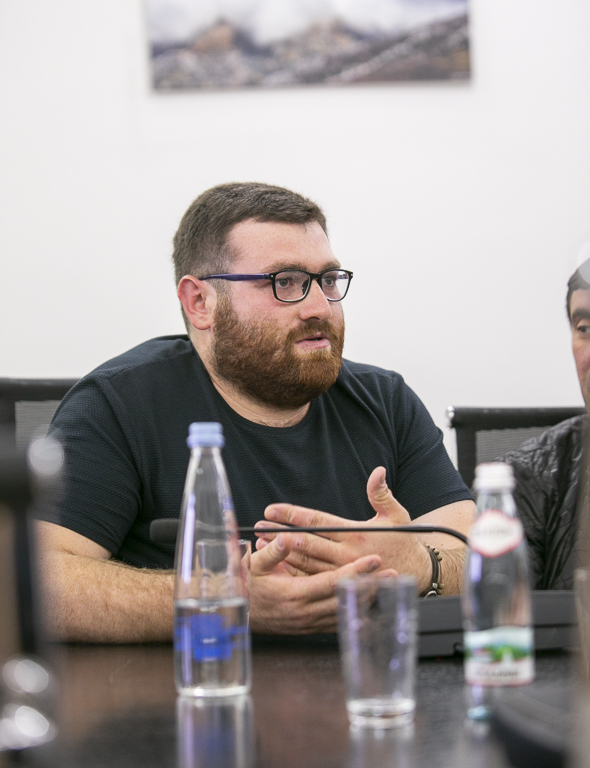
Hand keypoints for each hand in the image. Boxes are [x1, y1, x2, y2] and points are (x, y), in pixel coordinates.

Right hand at [249, 532, 396, 633]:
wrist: (241, 616)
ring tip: (389, 587)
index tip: (374, 559)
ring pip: (347, 611)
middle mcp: (307, 612)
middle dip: (372, 585)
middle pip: (347, 598)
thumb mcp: (255, 565)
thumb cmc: (248, 587)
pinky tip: (371, 607)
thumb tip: (286, 537)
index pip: (333, 581)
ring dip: (368, 599)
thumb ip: (273, 552)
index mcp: (296, 594)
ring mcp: (311, 623)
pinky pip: (339, 622)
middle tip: (394, 574)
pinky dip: (356, 614)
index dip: (355, 570)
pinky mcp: (311, 628)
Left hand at [254, 466, 431, 592]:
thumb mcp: (397, 515)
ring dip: (282, 554)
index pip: (317, 521)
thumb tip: (378, 471)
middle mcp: (346, 554)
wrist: (418, 575)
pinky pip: (314, 581)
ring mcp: (343, 572)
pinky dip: (294, 574)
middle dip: (279, 535)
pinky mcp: (342, 585)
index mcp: (356, 533)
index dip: (293, 515)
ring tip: (261, 546)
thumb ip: (381, 494)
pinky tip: (278, 566)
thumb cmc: (405, 541)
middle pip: (306, 543)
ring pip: (305, 564)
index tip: (272, 510)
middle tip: (258, 528)